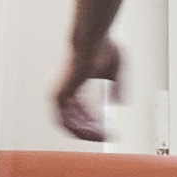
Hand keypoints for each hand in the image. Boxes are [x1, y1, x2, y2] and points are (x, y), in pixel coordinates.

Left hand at [50, 25, 126, 141]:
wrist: (93, 40)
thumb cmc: (103, 48)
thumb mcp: (115, 72)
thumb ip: (116, 88)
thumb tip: (117, 103)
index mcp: (75, 84)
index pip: (81, 111)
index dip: (95, 123)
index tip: (109, 130)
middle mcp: (65, 90)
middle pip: (74, 120)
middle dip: (91, 130)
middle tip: (106, 137)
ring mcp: (59, 93)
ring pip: (68, 123)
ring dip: (86, 132)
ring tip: (102, 137)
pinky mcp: (58, 95)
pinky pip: (65, 121)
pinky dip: (79, 128)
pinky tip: (94, 131)